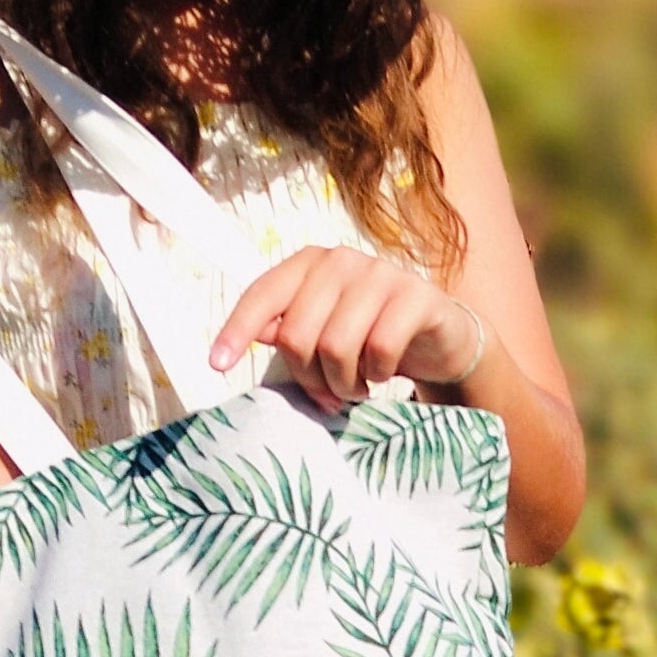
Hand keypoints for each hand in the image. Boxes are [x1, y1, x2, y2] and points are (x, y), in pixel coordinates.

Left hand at [210, 245, 486, 415]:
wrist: (440, 340)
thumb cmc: (370, 336)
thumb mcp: (325, 332)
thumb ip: (290, 329)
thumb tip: (259, 334)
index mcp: (310, 264)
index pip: (263, 294)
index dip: (237, 329)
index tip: (217, 364)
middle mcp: (342, 261)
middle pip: (299, 334)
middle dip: (309, 378)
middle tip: (327, 396)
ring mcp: (382, 274)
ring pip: (337, 345)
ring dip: (343, 383)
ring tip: (355, 388)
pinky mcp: (417, 296)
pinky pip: (380, 348)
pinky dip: (376, 374)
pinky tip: (381, 374)